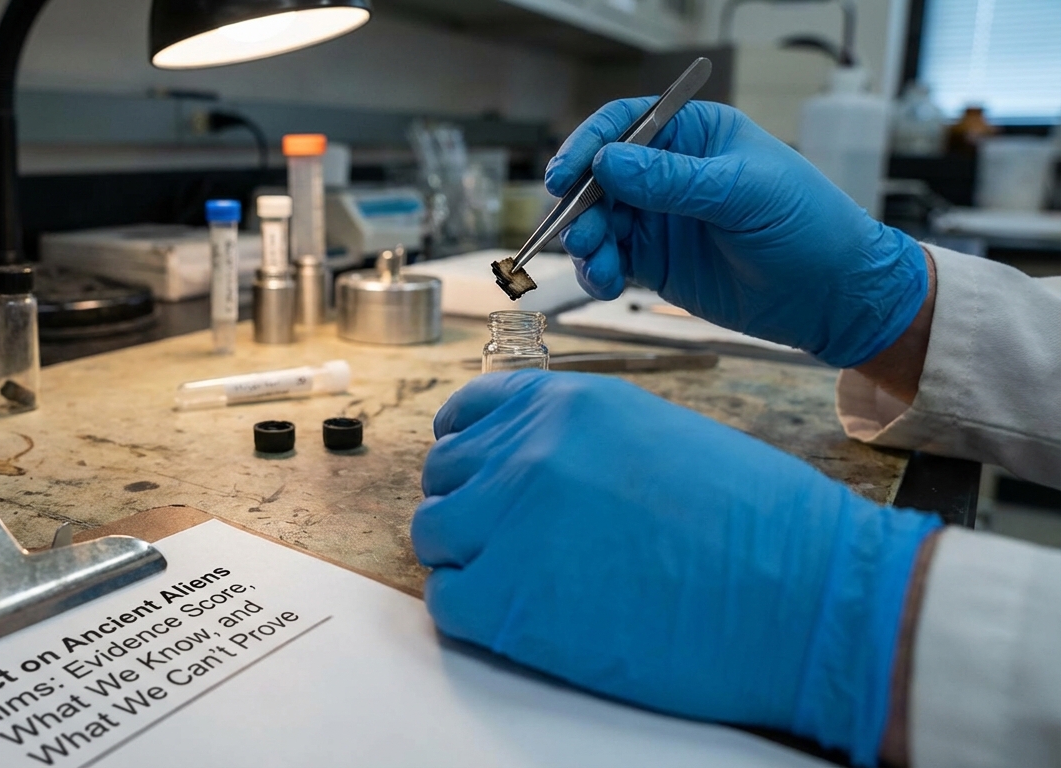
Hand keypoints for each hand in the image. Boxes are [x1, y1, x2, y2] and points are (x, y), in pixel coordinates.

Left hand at [413, 371, 940, 763]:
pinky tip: (523, 615)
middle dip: (470, 505)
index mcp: (564, 404)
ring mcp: (508, 523)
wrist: (804, 593)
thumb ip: (576, 440)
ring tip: (522, 578)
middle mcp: (525, 452)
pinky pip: (447, 599)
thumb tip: (525, 464)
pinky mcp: (505, 602)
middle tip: (513, 540)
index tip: (478, 475)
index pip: (468, 413)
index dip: (469, 450)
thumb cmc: (756, 522)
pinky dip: (472, 611)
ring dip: (466, 556)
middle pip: (444, 475)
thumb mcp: (654, 435)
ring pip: (433, 533)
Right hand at [547, 99, 927, 368]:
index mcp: (694, 136)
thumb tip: (608, 162)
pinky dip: (596, 271)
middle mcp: (668, 173)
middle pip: (598, 177)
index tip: (564, 177)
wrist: (833, 297)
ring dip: (585, 242)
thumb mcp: (744, 195)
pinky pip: (608, 260)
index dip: (588, 147)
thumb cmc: (808, 227)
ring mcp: (658, 218)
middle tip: (579, 235)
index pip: (625, 126)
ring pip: (596, 222)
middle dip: (580, 205)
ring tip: (598, 266)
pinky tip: (605, 284)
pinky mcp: (654, 262)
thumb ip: (674, 181)